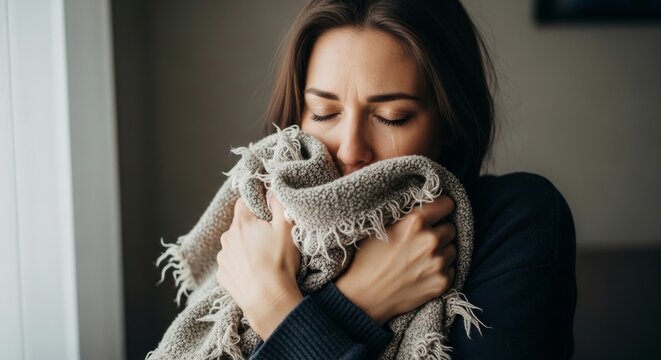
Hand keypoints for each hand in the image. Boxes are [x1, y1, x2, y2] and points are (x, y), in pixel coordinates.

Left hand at [216, 195, 301, 339]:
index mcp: (241, 222)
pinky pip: (233, 265)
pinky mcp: (223, 276)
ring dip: (246, 249)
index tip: (268, 215)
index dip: (256, 206)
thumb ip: (278, 204)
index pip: (244, 203)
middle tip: (271, 241)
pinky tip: (256, 274)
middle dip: (253, 230)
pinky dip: (242, 266)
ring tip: (264, 261)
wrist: (269, 301)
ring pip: (235, 246)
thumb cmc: (279, 263)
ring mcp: (223, 258)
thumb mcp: (286, 228)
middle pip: (240, 226)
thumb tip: (272, 190)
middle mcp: (227, 238)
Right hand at [336, 195, 456, 324]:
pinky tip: (423, 272)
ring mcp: (438, 263)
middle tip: (424, 241)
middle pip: (450, 228)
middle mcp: (430, 240)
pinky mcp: (442, 282)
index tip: (440, 212)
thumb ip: (406, 217)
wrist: (365, 297)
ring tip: (422, 258)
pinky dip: (441, 270)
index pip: (447, 204)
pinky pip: (451, 269)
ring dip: (442, 251)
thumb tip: (423, 208)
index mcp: (415, 222)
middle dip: (439, 232)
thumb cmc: (367, 260)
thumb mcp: (381, 228)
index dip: (443, 208)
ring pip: (452, 249)